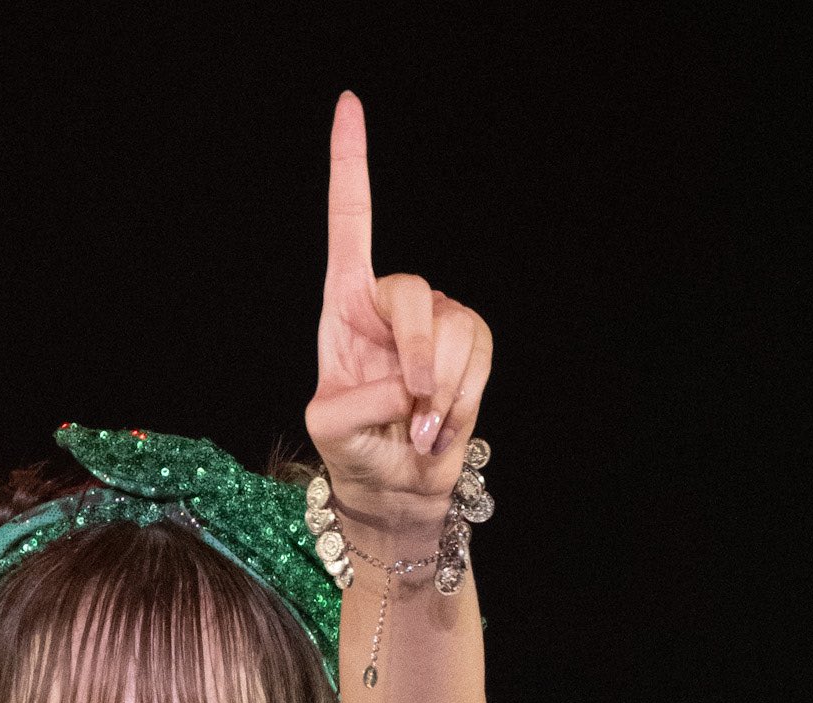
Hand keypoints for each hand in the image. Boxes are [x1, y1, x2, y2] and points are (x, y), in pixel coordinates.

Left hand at [305, 92, 492, 517]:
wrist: (396, 488)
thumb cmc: (354, 451)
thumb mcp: (332, 427)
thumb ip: (361, 399)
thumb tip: (411, 383)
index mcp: (344, 305)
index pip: (349, 225)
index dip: (349, 166)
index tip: (349, 104)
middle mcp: (390, 303)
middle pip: (414, 291)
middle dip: (419, 352)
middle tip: (414, 404)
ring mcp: (436, 321)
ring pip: (455, 329)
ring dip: (443, 390)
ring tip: (420, 428)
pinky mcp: (471, 345)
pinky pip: (479, 355)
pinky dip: (463, 398)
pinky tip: (440, 426)